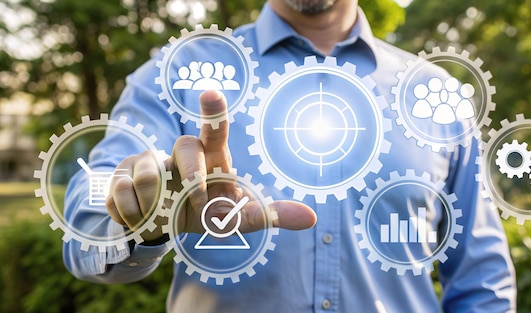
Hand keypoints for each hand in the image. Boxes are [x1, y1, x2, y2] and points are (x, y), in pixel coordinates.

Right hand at [105, 90, 316, 241]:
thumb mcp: (237, 219)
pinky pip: (122, 195)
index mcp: (213, 158)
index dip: (214, 112)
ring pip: (149, 177)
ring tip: (164, 214)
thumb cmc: (207, 213)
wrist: (162, 227)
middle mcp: (181, 152)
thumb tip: (312, 218)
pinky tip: (141, 216)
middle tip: (193, 201)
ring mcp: (148, 160)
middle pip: (185, 148)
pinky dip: (134, 216)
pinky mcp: (120, 174)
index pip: (215, 130)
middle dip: (191, 177)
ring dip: (159, 208)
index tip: (212, 93)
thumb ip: (270, 216)